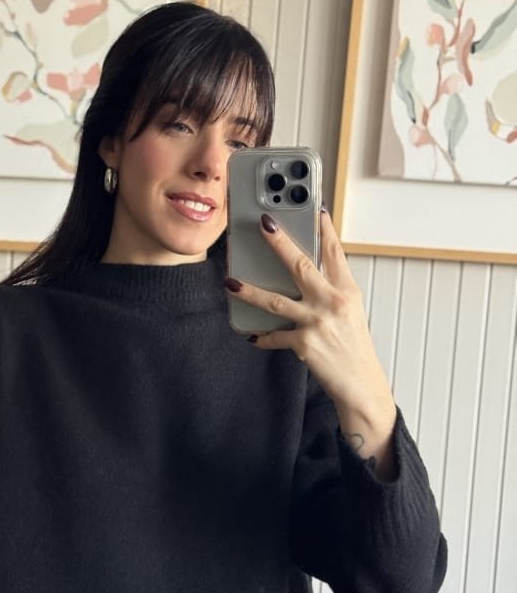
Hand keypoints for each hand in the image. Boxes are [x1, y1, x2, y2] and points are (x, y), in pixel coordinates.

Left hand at [225, 208, 396, 477]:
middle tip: (264, 224)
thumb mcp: (350, 313)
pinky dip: (264, 336)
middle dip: (281, 243)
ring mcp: (318, 323)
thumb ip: (330, 291)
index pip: (335, 252)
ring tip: (231, 282)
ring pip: (277, 300)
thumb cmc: (354, 348)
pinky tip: (253, 336)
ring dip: (251, 291)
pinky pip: (275, 336)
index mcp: (347, 291)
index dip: (324, 228)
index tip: (314, 207)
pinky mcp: (304, 344)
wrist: (361, 385)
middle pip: (302, 265)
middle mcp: (333, 303)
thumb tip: (304, 274)